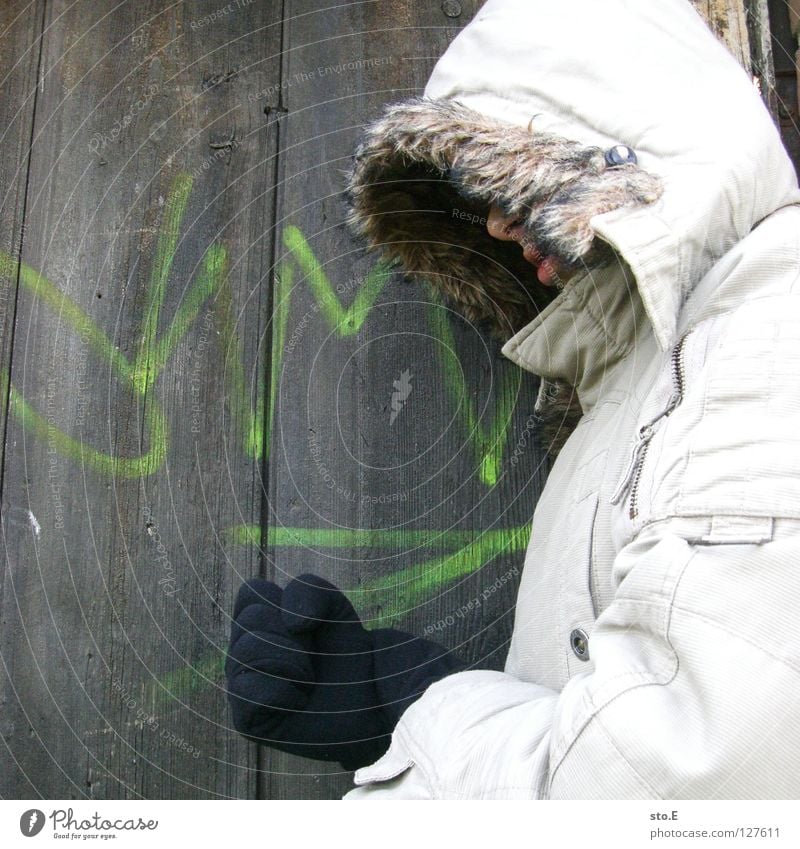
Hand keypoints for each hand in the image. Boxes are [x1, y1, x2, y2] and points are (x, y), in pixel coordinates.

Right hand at [225, 574, 465, 769]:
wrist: (380, 703)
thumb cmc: (359, 654)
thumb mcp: (337, 610)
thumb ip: (310, 594)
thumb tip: (293, 621)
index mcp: (268, 622)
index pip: (250, 593)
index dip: (283, 600)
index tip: (315, 623)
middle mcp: (253, 651)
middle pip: (247, 620)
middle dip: (287, 630)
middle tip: (316, 655)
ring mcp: (250, 684)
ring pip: (245, 652)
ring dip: (286, 658)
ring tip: (311, 675)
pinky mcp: (254, 718)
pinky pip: (245, 693)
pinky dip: (275, 687)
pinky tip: (299, 693)